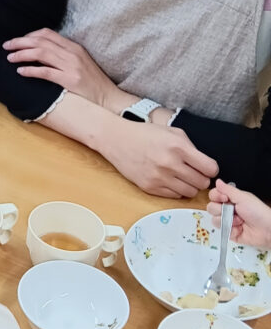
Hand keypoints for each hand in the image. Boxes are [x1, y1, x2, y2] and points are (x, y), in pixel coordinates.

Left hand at [4, 28, 124, 110]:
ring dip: (22, 54)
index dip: (29, 35)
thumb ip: (62, 56)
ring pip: (41, 54)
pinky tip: (20, 71)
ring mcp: (71, 66)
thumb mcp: (78, 63)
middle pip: (40, 42)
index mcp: (74, 47)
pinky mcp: (70, 80)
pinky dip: (30, 70)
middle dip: (20, 42)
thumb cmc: (91, 82)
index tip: (18, 41)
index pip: (47, 34)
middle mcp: (72, 53)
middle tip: (6, 46)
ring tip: (10, 58)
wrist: (108, 98)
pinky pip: (45, 72)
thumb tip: (38, 53)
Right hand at [98, 120, 217, 197]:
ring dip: (189, 186)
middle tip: (194, 173)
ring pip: (190, 192)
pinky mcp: (149, 187)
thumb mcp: (173, 132)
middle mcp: (170, 164)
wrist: (117, 140)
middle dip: (201, 178)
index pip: (211, 168)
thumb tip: (206, 165)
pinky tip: (169, 180)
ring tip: (182, 177)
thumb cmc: (145, 134)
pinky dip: (176, 189)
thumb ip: (191, 148)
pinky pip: (174, 196)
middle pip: (202, 183)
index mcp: (179, 147)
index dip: (211, 169)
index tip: (206, 167)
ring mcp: (159, 177)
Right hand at [207, 179, 270, 247]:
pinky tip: (239, 228)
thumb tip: (218, 181)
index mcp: (231, 199)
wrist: (267, 230)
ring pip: (214, 219)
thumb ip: (228, 189)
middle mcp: (228, 210)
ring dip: (227, 220)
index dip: (216, 197)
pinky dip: (230, 229)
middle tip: (234, 211)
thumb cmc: (259, 212)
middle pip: (211, 207)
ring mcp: (227, 221)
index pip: (214, 195)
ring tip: (239, 221)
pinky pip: (220, 230)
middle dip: (221, 210)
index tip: (225, 199)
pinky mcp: (228, 232)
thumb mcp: (243, 198)